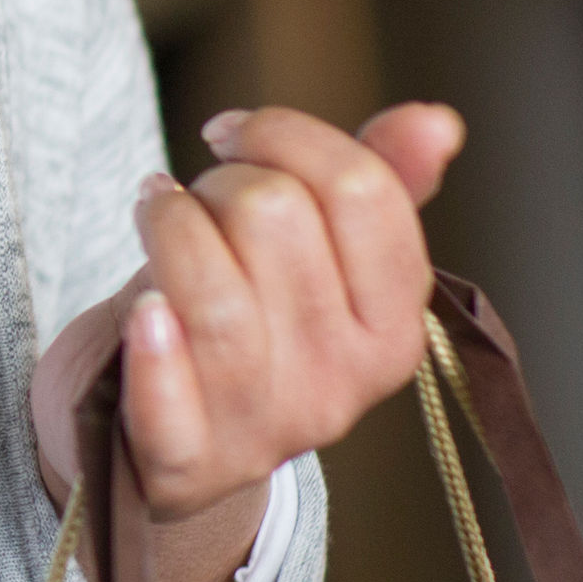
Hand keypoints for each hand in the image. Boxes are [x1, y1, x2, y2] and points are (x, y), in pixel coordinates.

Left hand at [96, 103, 467, 517]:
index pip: (362, 192)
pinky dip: (155, 357)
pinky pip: (171, 409)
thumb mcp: (318, 259)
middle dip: (218, 183)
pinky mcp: (184, 460)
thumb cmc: (246, 316)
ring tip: (152, 214)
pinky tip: (143, 315)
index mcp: (395, 328)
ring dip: (166, 225)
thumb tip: (438, 121)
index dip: (284, 134)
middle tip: (194, 202)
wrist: (173, 436)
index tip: (232, 134)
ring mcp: (265, 425)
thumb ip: (379, 188)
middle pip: (273, 216)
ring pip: (214, 293)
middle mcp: (343, 383)